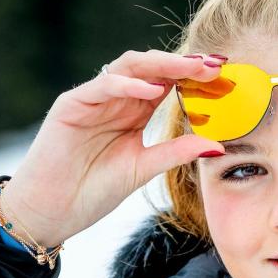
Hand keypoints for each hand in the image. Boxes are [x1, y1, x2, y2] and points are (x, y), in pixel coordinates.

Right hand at [0, 50, 226, 246]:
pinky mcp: (71, 105)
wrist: (51, 213)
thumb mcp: (143, 169)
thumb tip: (217, 145)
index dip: (196, 78)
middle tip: (216, 65)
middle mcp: (116, 99)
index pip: (169, 83)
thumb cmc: (92, 192)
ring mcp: (93, 99)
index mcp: (134, 112)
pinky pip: (102, 85)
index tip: (226, 78)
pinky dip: (128, 85)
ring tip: (191, 69)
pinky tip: (153, 90)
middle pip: (153, 69)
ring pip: (130, 68)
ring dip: (162, 65)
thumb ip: (176, 152)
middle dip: (185, 65)